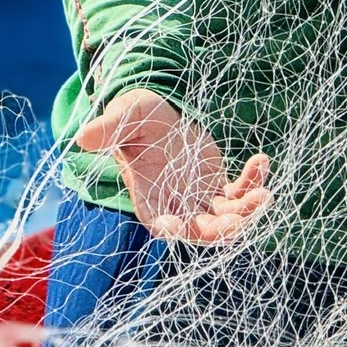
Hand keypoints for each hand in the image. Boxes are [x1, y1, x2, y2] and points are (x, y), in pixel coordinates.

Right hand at [75, 88, 270, 242]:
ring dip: (245, 212)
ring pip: (225, 219)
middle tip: (238, 222)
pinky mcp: (218, 187)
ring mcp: (199, 200)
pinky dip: (252, 182)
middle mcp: (175, 207)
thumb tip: (81, 136)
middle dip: (219, 231)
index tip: (179, 225)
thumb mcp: (121, 119)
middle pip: (199, 231)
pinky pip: (239, 193)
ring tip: (264, 195)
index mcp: (148, 199)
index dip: (170, 227)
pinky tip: (262, 160)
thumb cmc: (134, 118)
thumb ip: (107, 130)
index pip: (159, 223)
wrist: (156, 115)